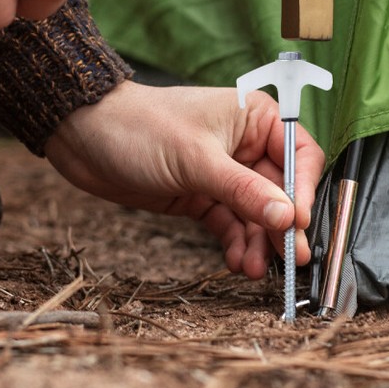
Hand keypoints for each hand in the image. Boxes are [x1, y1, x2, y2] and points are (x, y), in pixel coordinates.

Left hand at [45, 80, 325, 278]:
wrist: (84, 136)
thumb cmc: (140, 128)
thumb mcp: (196, 161)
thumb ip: (244, 191)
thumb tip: (289, 217)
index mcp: (254, 117)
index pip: (299, 155)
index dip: (304, 190)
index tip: (299, 223)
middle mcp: (244, 144)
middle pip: (280, 190)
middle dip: (282, 226)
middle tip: (289, 260)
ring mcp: (223, 172)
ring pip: (255, 213)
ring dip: (258, 241)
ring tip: (253, 269)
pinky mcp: (201, 194)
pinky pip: (230, 222)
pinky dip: (236, 242)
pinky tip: (236, 262)